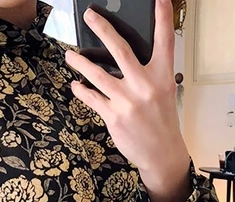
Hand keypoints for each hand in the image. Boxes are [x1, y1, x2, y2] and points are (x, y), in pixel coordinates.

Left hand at [65, 0, 191, 201]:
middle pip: (121, 50)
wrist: (161, 153)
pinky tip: (75, 85)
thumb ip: (147, 74)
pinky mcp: (114, 116)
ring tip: (69, 55)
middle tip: (89, 16)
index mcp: (162, 75)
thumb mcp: (163, 92)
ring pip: (98, 75)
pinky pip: (93, 99)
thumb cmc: (161, 121)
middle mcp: (145, 85)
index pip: (165, 41)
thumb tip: (122, 60)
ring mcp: (127, 101)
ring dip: (81, 63)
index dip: (163, 18)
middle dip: (103, 29)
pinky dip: (82, 91)